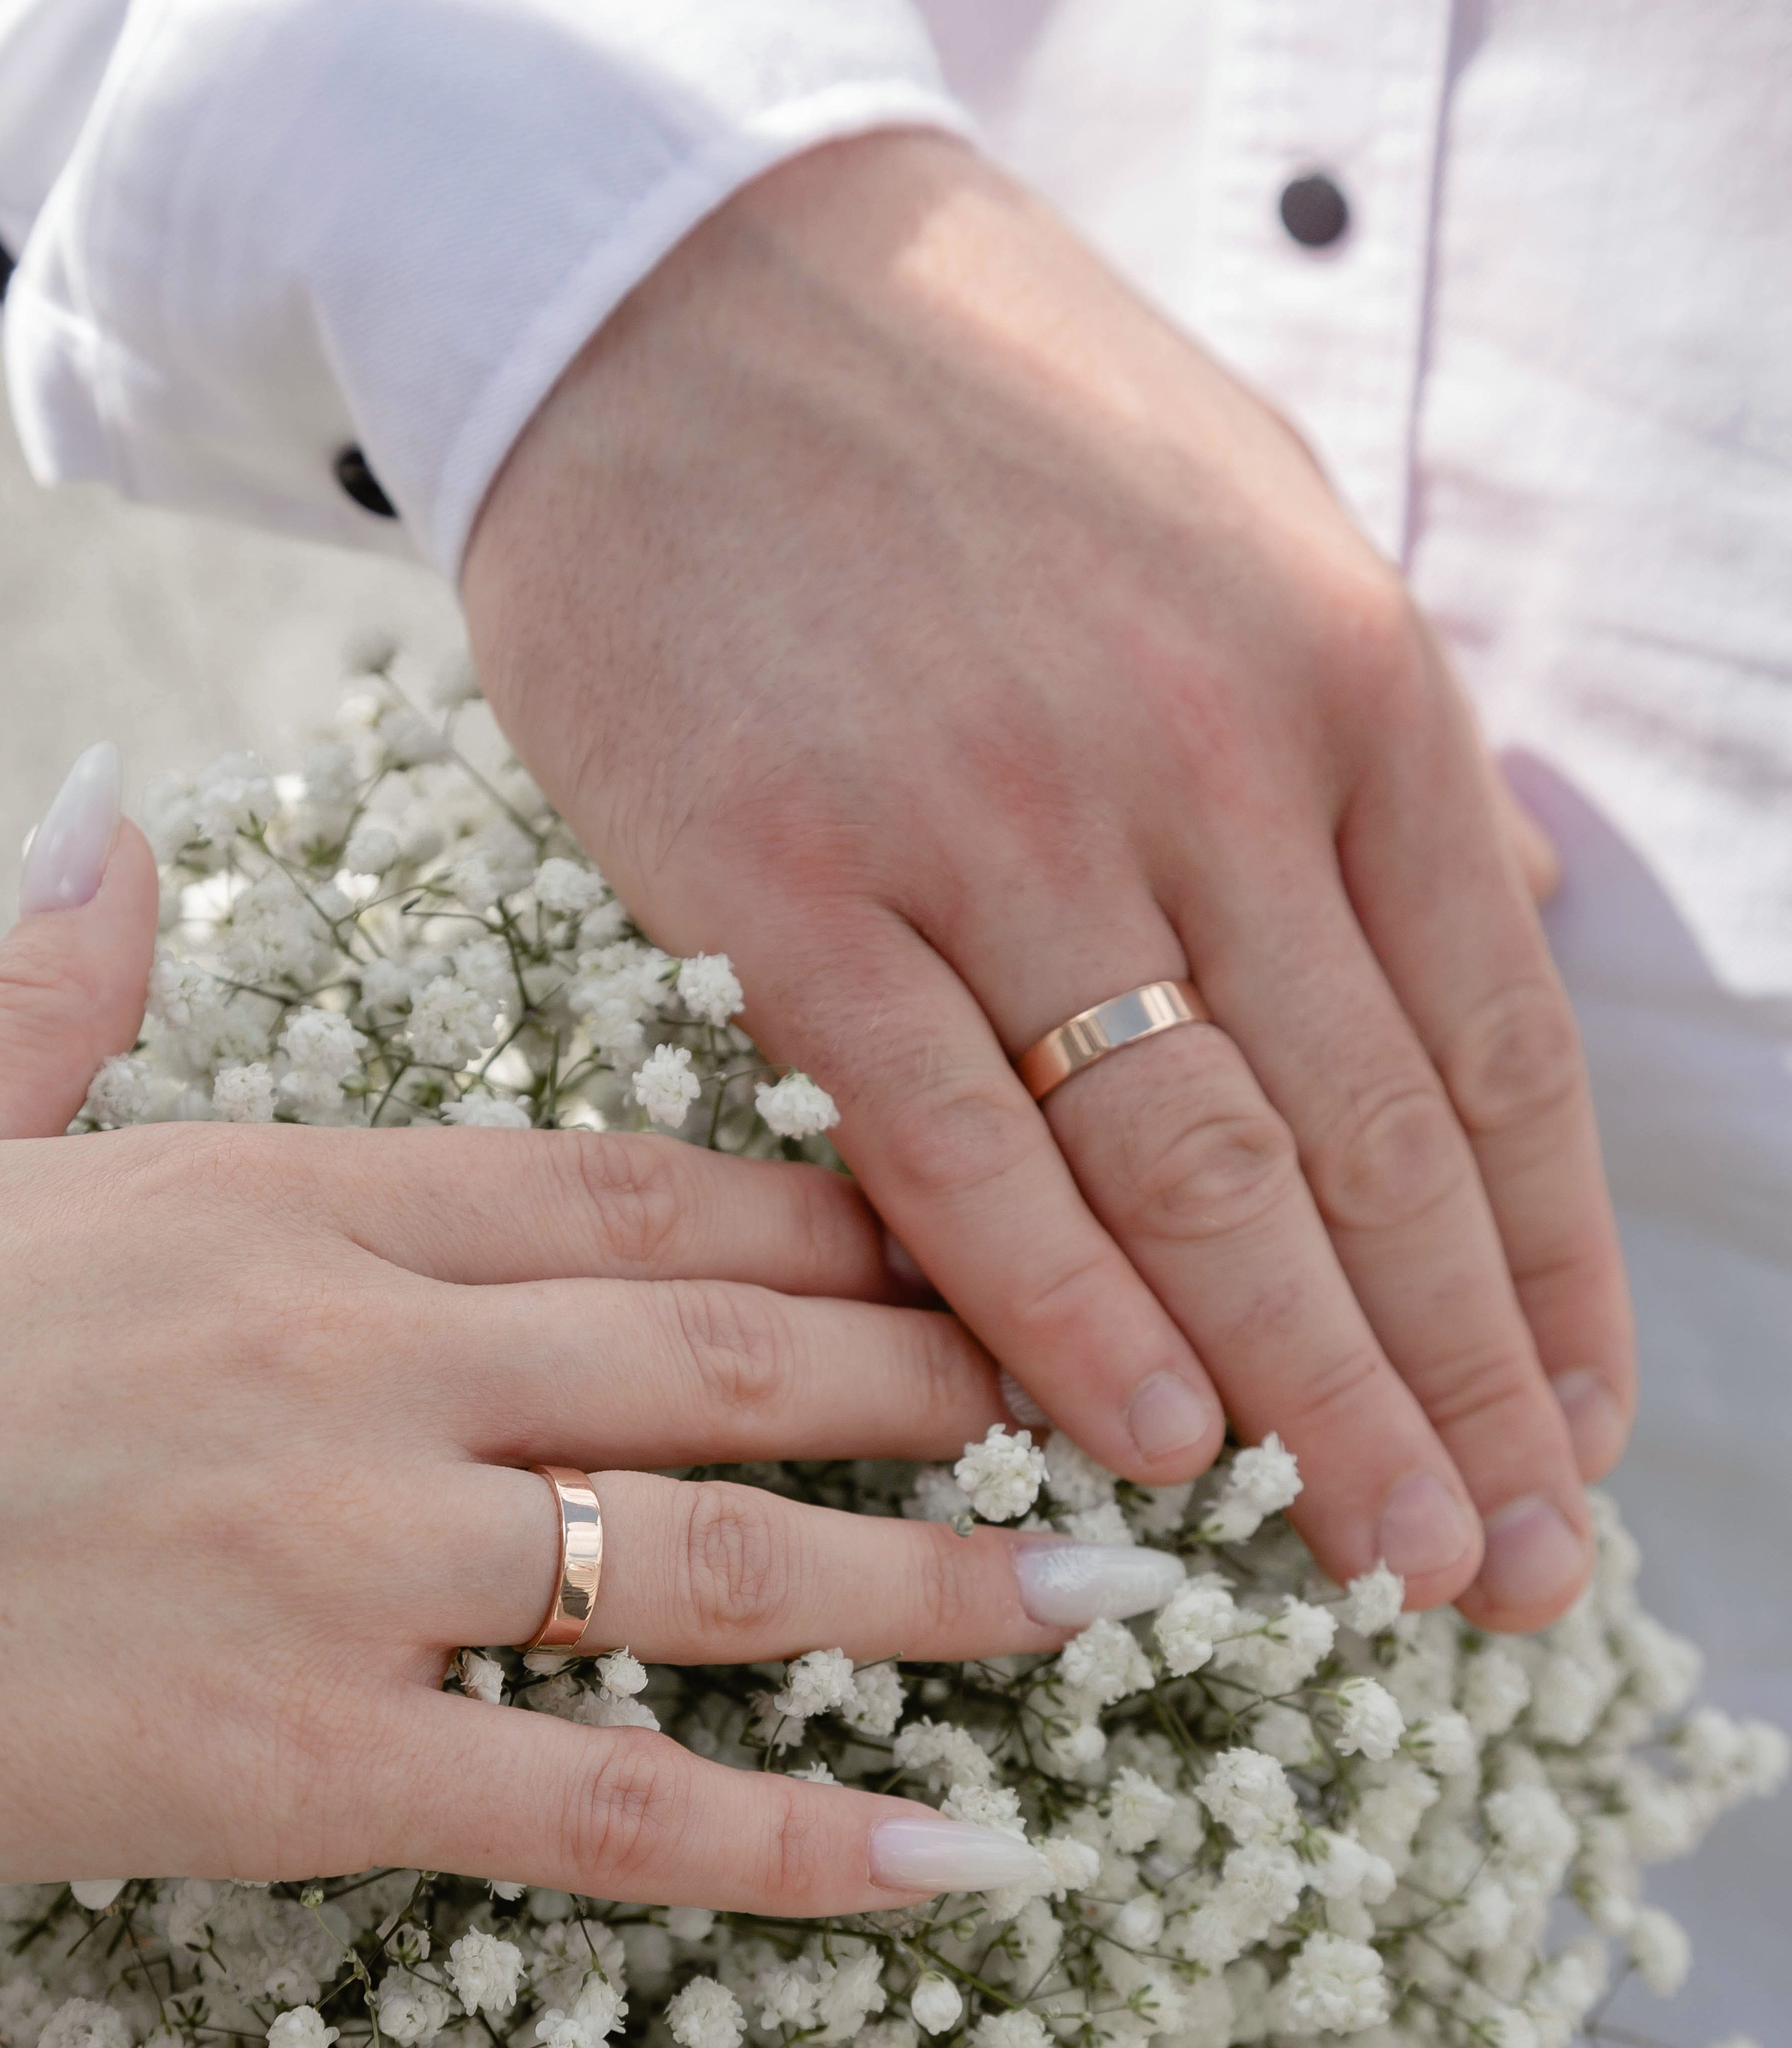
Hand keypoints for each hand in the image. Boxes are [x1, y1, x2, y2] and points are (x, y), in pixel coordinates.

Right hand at [0, 754, 1140, 1907]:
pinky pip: (598, 1804)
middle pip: (727, 1353)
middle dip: (950, 1372)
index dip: (843, 1206)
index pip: (636, 1184)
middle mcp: (360, 1356)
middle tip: (1129, 1391)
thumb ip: (48, 978)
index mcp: (288, 1192)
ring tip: (1116, 1601)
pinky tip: (953, 1857)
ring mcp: (342, 1555)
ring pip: (712, 1565)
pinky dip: (789, 1839)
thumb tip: (98, 816)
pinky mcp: (293, 1757)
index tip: (990, 1221)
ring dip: (937, 1588)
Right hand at [463, 131, 1630, 1633]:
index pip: (1495, 1046)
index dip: (1546, 1272)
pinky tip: (1151, 1441)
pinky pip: (953, 1139)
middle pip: (1375, 1145)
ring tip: (1383, 1558)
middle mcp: (1206, 762)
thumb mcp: (1257, 522)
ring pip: (1196, 1168)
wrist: (673, 275)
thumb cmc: (979, 420)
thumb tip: (1543, 909)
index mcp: (1347, 683)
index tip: (1574, 1438)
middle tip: (1510, 1574)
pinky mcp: (787, 883)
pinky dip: (1060, 1302)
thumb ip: (1387, 747)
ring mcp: (994, 826)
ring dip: (1308, 1391)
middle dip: (1456, 1384)